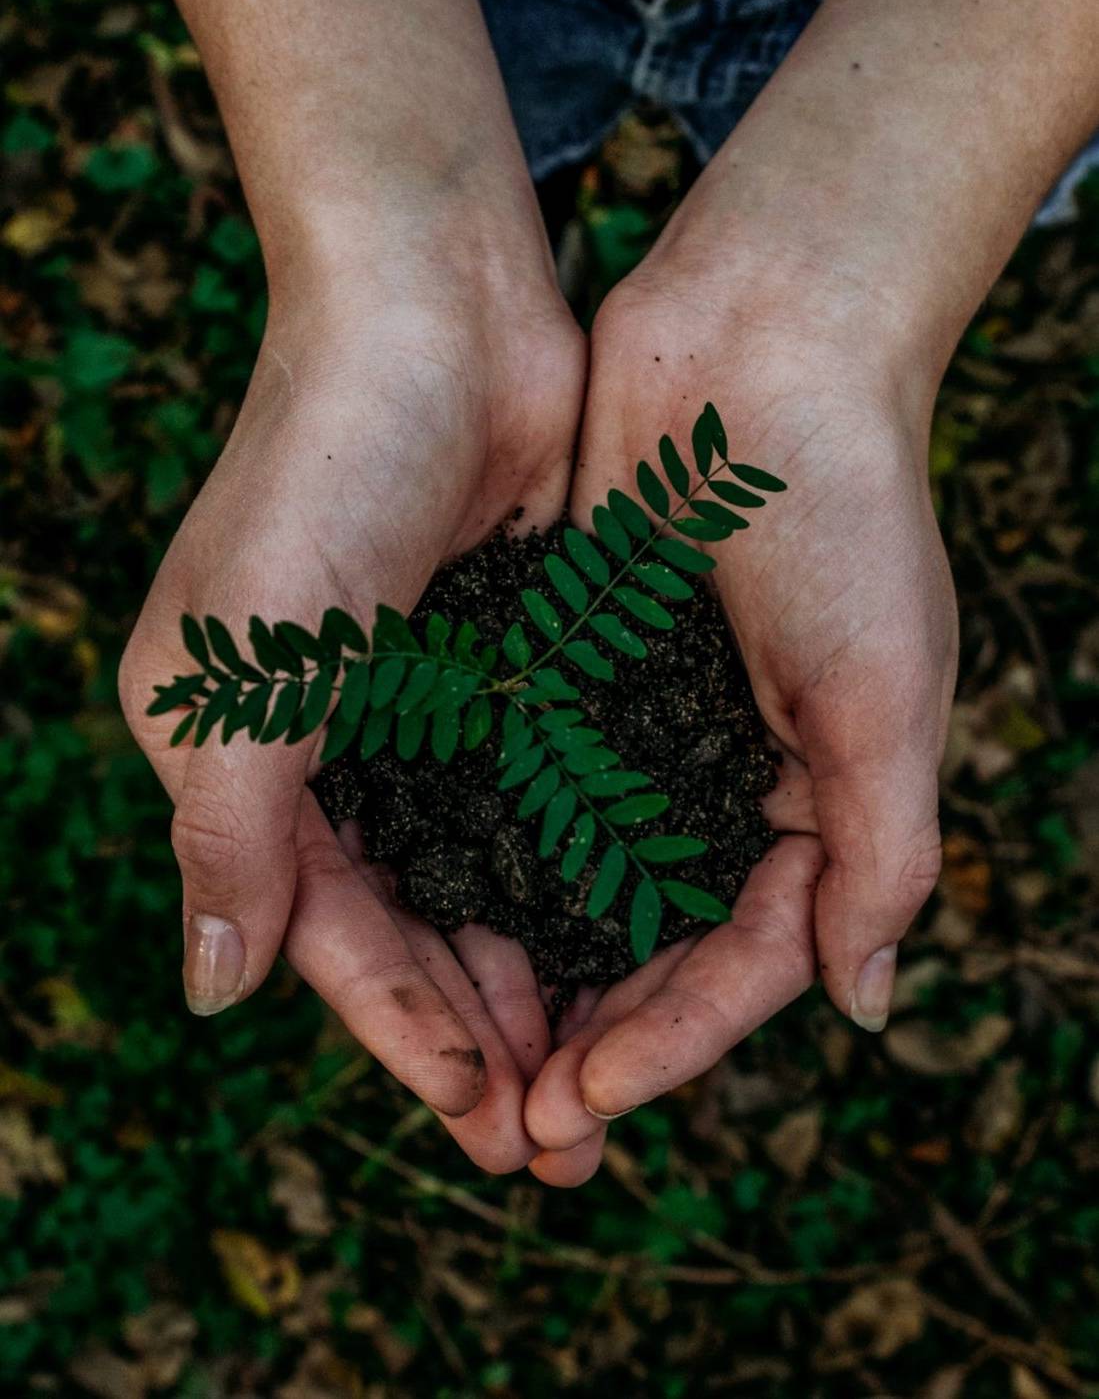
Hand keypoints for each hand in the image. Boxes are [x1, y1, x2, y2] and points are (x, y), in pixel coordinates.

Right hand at [120, 268, 585, 1172]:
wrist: (434, 313)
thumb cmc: (322, 472)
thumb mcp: (245, 666)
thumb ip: (228, 833)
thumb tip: (213, 993)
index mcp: (242, 753)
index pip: (324, 928)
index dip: (400, 1028)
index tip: (483, 1114)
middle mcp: (329, 744)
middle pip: (408, 923)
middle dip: (477, 1029)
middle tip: (557, 1136)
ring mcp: (424, 708)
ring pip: (481, 877)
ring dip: (533, 972)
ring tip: (599, 1069)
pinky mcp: (506, 668)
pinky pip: (541, 800)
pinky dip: (573, 874)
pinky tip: (626, 940)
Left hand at [523, 252, 957, 1183]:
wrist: (763, 344)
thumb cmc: (846, 511)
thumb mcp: (887, 691)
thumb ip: (882, 851)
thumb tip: (863, 1005)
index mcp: (815, 798)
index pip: (746, 957)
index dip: (674, 1039)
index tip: (587, 1098)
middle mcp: (723, 777)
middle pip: (654, 943)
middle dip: (594, 1035)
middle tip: (517, 1125)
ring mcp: (641, 726)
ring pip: (578, 881)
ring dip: (531, 969)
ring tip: (468, 1056)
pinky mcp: (570, 669)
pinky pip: (526, 783)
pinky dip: (488, 852)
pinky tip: (432, 913)